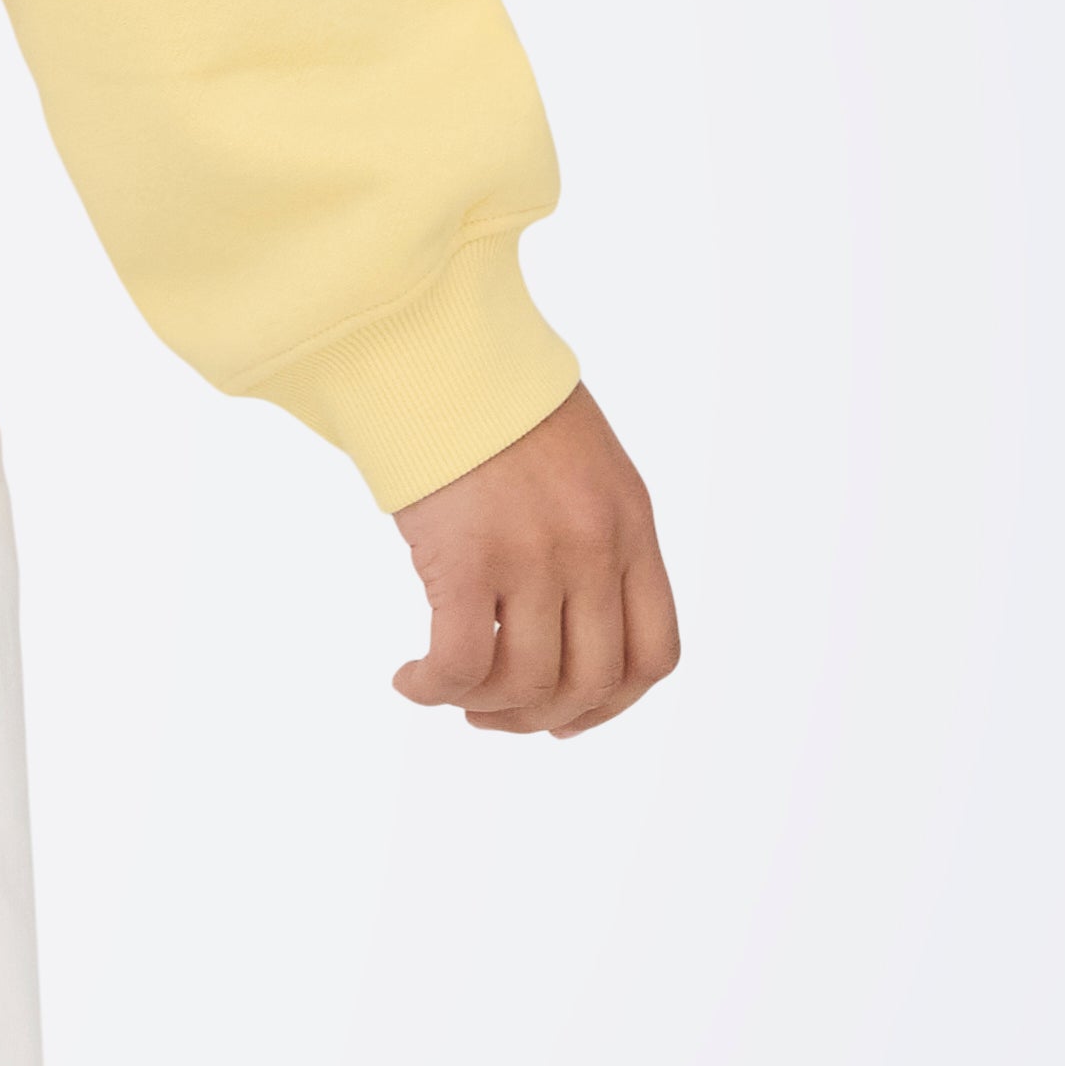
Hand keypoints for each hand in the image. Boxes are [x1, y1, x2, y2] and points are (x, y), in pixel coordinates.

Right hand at [394, 384, 678, 733]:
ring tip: (447, 691)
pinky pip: (462, 664)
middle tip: (492, 710)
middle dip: (540, 716)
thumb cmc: (497, 406)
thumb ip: (590, 539)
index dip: (611, 703)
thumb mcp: (582, 470)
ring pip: (528, 683)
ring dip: (485, 707)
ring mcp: (536, 555)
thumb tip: (564, 623)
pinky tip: (411, 680)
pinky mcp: (469, 558)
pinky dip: (434, 689)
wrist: (443, 349)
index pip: (653, 654)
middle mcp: (595, 548)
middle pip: (592, 682)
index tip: (564, 712)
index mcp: (631, 527)